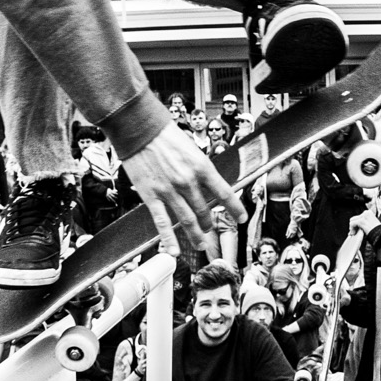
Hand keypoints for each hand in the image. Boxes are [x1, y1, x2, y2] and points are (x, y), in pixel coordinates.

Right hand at [122, 127, 241, 257]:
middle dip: (209, 223)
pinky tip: (173, 251)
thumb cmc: (164, 134)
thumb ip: (199, 169)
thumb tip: (205, 184)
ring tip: (200, 244)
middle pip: (204, 210)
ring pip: (187, 220)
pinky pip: (162, 221)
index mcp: (202, 167)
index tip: (240, 218)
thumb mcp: (191, 148)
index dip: (235, 208)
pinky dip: (168, 238)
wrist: (140, 129)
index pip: (224, 193)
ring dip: (195, 235)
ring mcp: (169, 191)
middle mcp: (188, 181)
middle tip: (209, 230)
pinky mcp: (151, 195)